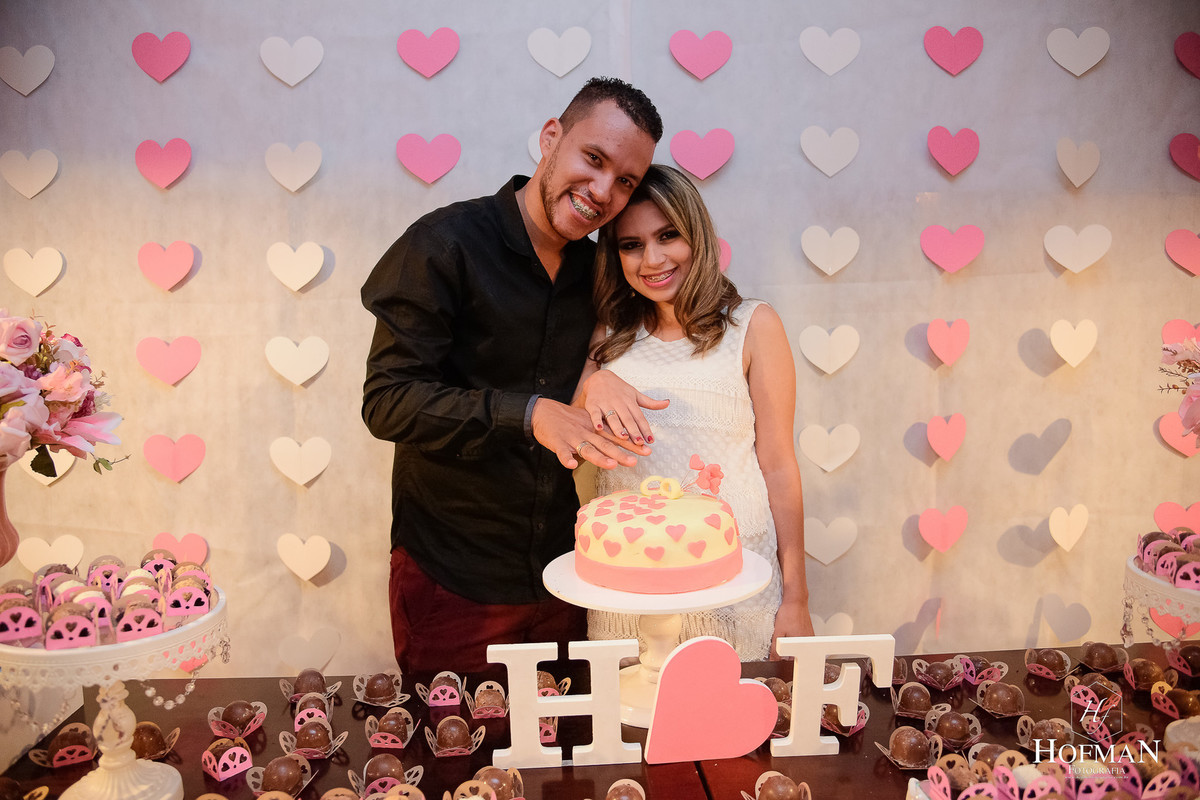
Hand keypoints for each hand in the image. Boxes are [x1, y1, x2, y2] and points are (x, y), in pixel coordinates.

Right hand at [531, 397, 650, 469]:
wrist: (544, 412)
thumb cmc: (569, 419)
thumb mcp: (589, 421)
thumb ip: (604, 431)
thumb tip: (623, 439)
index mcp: (595, 429)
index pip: (616, 437)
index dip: (632, 444)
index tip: (646, 450)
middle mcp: (587, 433)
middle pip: (605, 444)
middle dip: (620, 453)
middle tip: (634, 461)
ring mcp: (572, 438)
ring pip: (587, 449)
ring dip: (599, 457)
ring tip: (610, 464)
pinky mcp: (557, 443)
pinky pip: (562, 452)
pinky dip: (566, 458)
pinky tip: (572, 464)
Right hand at [575, 369, 668, 445]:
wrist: (599, 377)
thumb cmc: (619, 389)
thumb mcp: (635, 394)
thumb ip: (650, 403)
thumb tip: (667, 403)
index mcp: (630, 402)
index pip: (640, 417)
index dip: (646, 429)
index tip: (651, 441)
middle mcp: (619, 402)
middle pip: (628, 418)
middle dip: (634, 430)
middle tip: (640, 443)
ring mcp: (606, 403)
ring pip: (613, 417)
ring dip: (618, 427)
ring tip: (623, 437)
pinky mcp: (593, 404)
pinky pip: (594, 413)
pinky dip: (596, 420)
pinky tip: (599, 428)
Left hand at [769, 599, 814, 659]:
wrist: (796, 600)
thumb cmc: (789, 613)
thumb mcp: (778, 632)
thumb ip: (775, 648)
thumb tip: (773, 660)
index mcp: (801, 646)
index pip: (790, 660)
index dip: (781, 657)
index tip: (776, 652)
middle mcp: (808, 643)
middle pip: (795, 654)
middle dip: (785, 651)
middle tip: (780, 639)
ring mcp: (810, 638)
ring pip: (797, 647)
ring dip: (790, 644)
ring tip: (785, 632)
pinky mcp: (809, 633)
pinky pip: (800, 640)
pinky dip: (794, 638)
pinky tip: (790, 630)